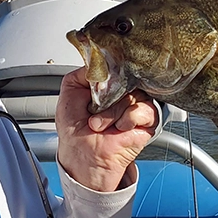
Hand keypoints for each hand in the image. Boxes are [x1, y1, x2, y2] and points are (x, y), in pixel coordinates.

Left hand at [56, 67, 158, 191]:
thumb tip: (100, 61)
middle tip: (94, 110)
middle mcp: (124, 92)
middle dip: (108, 96)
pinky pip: (145, 110)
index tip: (100, 83)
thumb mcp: (69, 91)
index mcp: (108, 84)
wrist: (82, 155)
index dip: (110, 72)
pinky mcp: (148, 121)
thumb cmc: (75, 130)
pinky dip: (128, 119)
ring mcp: (136, 105)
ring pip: (135, 93)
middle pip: (128, 77)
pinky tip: (119, 128)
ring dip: (113, 112)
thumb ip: (83, 72)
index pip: (118, 65)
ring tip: (101, 125)